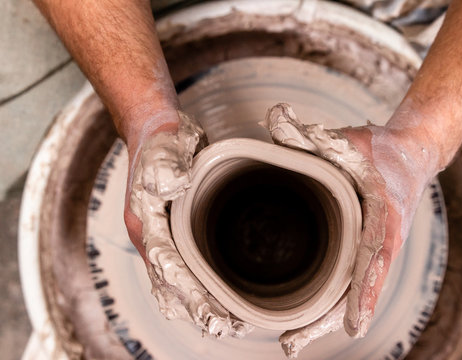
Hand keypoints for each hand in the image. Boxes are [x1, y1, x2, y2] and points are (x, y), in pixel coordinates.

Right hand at [124, 110, 251, 337]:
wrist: (155, 131)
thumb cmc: (163, 139)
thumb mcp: (167, 145)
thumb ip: (167, 166)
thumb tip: (171, 187)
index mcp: (145, 219)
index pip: (168, 266)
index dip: (190, 292)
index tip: (214, 313)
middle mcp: (149, 235)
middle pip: (170, 283)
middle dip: (197, 308)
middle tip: (227, 328)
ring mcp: (159, 236)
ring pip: (173, 282)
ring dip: (196, 304)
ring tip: (226, 323)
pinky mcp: (170, 234)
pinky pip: (180, 270)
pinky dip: (194, 290)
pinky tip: (213, 300)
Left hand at [262, 104, 438, 356]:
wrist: (409, 156)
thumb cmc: (378, 151)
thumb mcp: (346, 139)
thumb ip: (309, 133)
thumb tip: (274, 114)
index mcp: (383, 216)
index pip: (374, 257)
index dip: (364, 291)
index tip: (352, 324)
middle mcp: (382, 240)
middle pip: (359, 289)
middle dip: (328, 319)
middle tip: (292, 344)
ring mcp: (376, 250)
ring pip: (354, 293)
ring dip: (326, 320)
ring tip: (293, 343)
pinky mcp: (368, 252)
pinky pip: (352, 283)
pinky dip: (334, 305)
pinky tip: (312, 322)